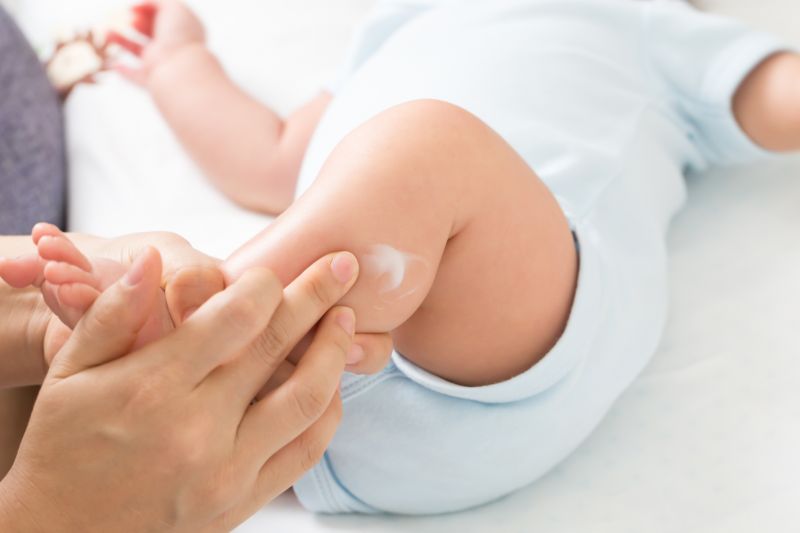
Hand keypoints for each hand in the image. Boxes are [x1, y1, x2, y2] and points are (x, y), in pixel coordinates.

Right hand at [0, 251, 358, 531]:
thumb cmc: (64, 447)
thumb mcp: (70, 374)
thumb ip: (114, 314)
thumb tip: (155, 261)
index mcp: (153, 388)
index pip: (235, 318)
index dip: (266, 284)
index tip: (276, 268)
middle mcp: (198, 430)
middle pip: (277, 347)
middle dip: (317, 296)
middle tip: (344, 266)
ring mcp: (227, 471)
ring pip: (307, 399)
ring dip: (334, 351)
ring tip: (345, 319)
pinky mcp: (244, 501)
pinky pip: (306, 451)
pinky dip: (327, 410)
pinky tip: (330, 381)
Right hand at [108, 0, 205, 84]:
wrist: (178, 68)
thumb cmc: (179, 36)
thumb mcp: (173, 7)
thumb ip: (156, 1)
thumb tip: (138, 6)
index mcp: (183, 31)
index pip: (165, 17)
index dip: (149, 10)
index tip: (134, 8)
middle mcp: (174, 48)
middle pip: (153, 34)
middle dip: (138, 24)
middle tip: (127, 19)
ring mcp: (162, 65)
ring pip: (140, 52)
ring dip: (123, 42)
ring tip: (107, 33)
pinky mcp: (151, 80)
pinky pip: (136, 76)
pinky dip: (125, 71)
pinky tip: (114, 65)